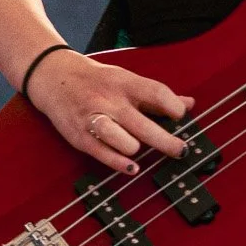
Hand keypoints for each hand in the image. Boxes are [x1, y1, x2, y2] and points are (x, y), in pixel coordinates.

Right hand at [26, 49, 192, 176]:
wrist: (55, 78)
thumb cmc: (96, 80)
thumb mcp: (126, 79)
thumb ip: (157, 95)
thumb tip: (189, 104)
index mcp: (125, 83)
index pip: (156, 93)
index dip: (174, 107)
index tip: (182, 117)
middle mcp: (110, 100)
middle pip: (142, 124)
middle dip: (166, 141)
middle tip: (181, 150)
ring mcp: (94, 119)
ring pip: (120, 139)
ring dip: (137, 149)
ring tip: (146, 152)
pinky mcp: (81, 136)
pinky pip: (102, 153)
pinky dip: (119, 163)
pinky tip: (132, 168)